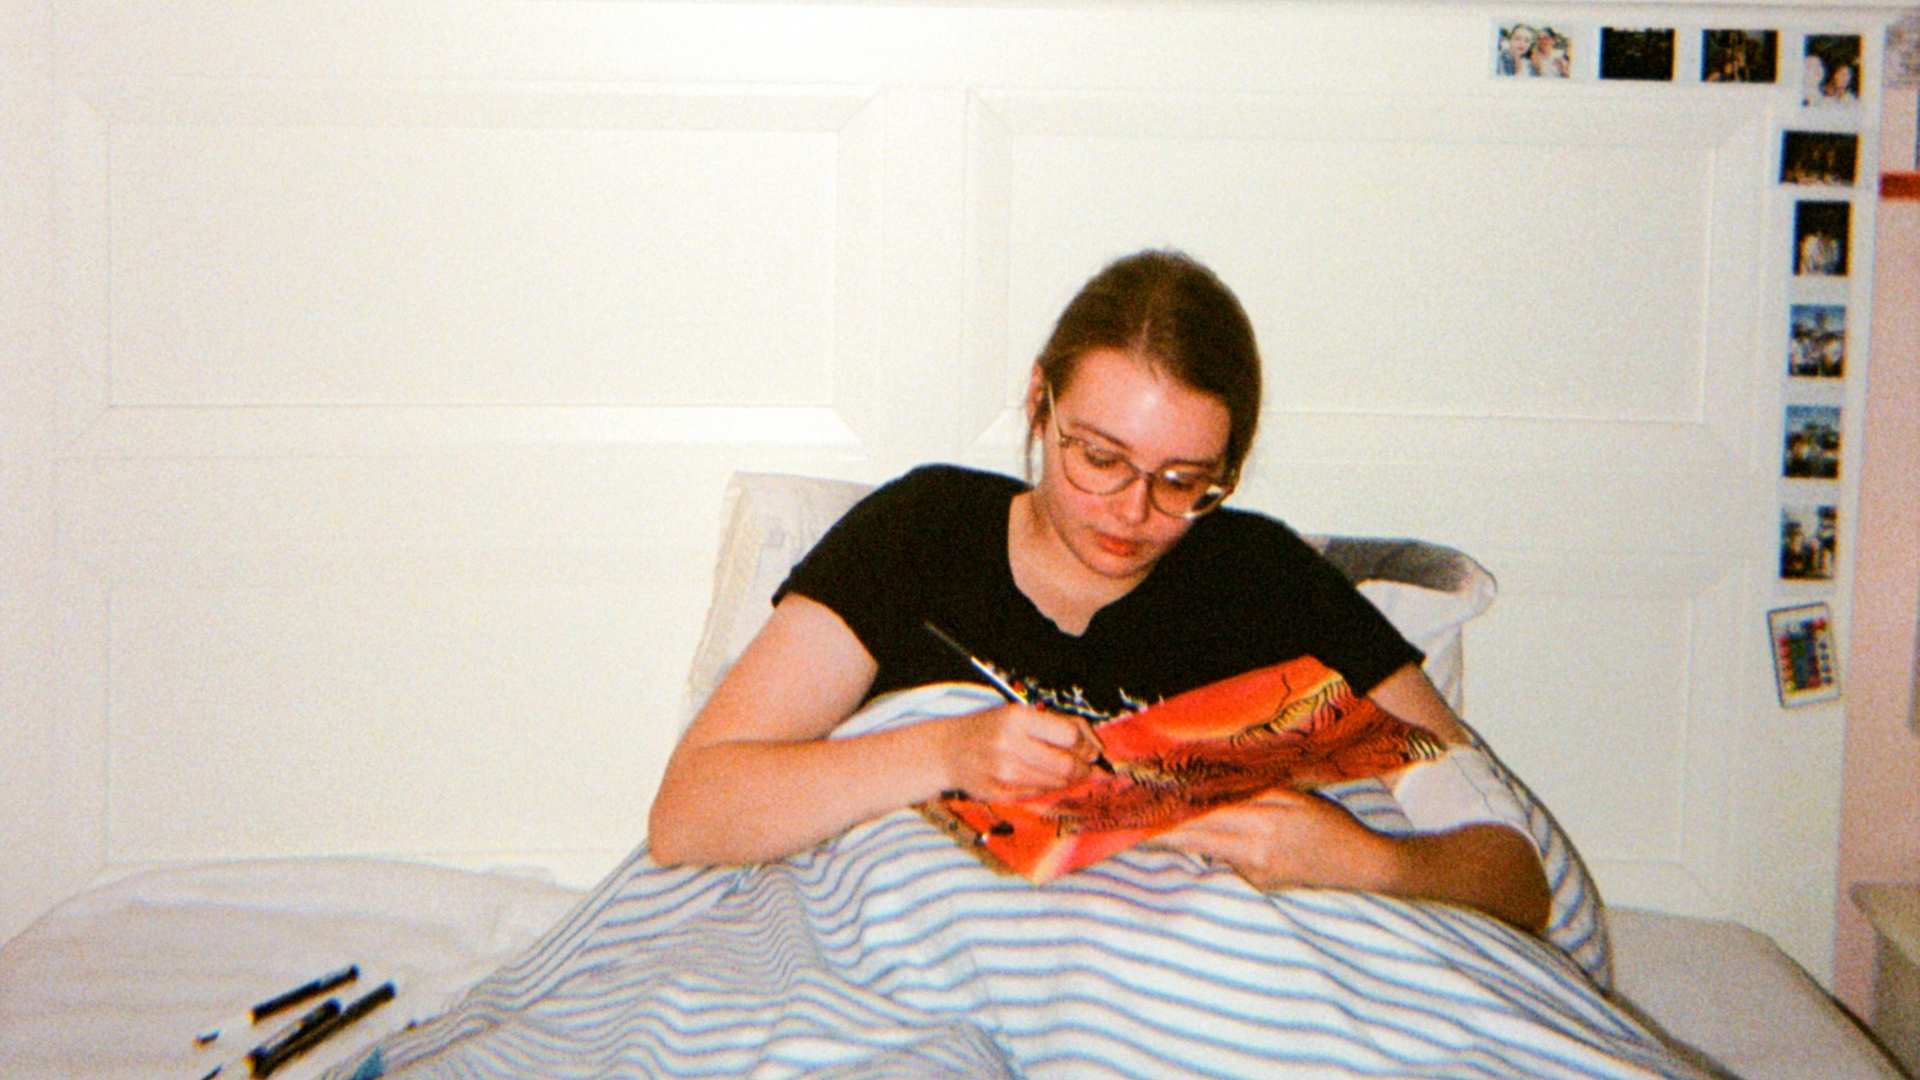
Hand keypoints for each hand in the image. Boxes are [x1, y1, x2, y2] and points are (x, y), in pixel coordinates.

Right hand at [933, 703, 1103, 801]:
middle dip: (1084, 769)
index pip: (1069, 736)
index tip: (1092, 750)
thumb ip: (1059, 725)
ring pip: (1055, 783)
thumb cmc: (990, 728)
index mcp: (1017, 718)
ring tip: (1061, 771)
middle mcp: (1009, 745)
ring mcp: (1002, 773)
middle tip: (1087, 768)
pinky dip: (1046, 788)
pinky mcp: (998, 794)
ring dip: (1066, 780)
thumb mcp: (1020, 713)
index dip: (1087, 746)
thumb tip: (1096, 747)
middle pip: (1066, 765)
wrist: (948, 750)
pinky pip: (1038, 794)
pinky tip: (1040, 778)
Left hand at [1149, 787, 1389, 892]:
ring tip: (1142, 828)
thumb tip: (1210, 784)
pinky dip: (1207, 850)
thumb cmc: (1331, 823)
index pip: (1203, 813)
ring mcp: (1255, 871)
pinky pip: (1224, 862)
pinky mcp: (1259, 884)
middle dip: (1158, 828)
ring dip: (1175, 838)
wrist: (1363, 865)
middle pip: (1194, 836)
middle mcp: (1254, 848)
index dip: (1168, 808)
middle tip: (1123, 818)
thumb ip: (1253, 791)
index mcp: (1262, 820)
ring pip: (1204, 850)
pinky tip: (1191, 841)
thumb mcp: (1295, 794)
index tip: (1137, 800)